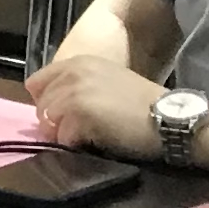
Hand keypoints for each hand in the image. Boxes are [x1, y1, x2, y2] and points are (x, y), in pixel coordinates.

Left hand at [25, 49, 159, 159]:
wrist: (171, 118)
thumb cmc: (143, 106)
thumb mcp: (107, 83)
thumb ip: (78, 88)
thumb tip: (50, 110)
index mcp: (79, 62)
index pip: (36, 82)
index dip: (47, 102)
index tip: (63, 115)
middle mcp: (73, 72)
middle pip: (41, 106)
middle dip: (55, 122)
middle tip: (81, 131)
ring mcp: (75, 93)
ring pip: (48, 123)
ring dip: (64, 134)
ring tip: (90, 136)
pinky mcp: (80, 114)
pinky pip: (62, 138)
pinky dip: (75, 145)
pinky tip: (97, 142)